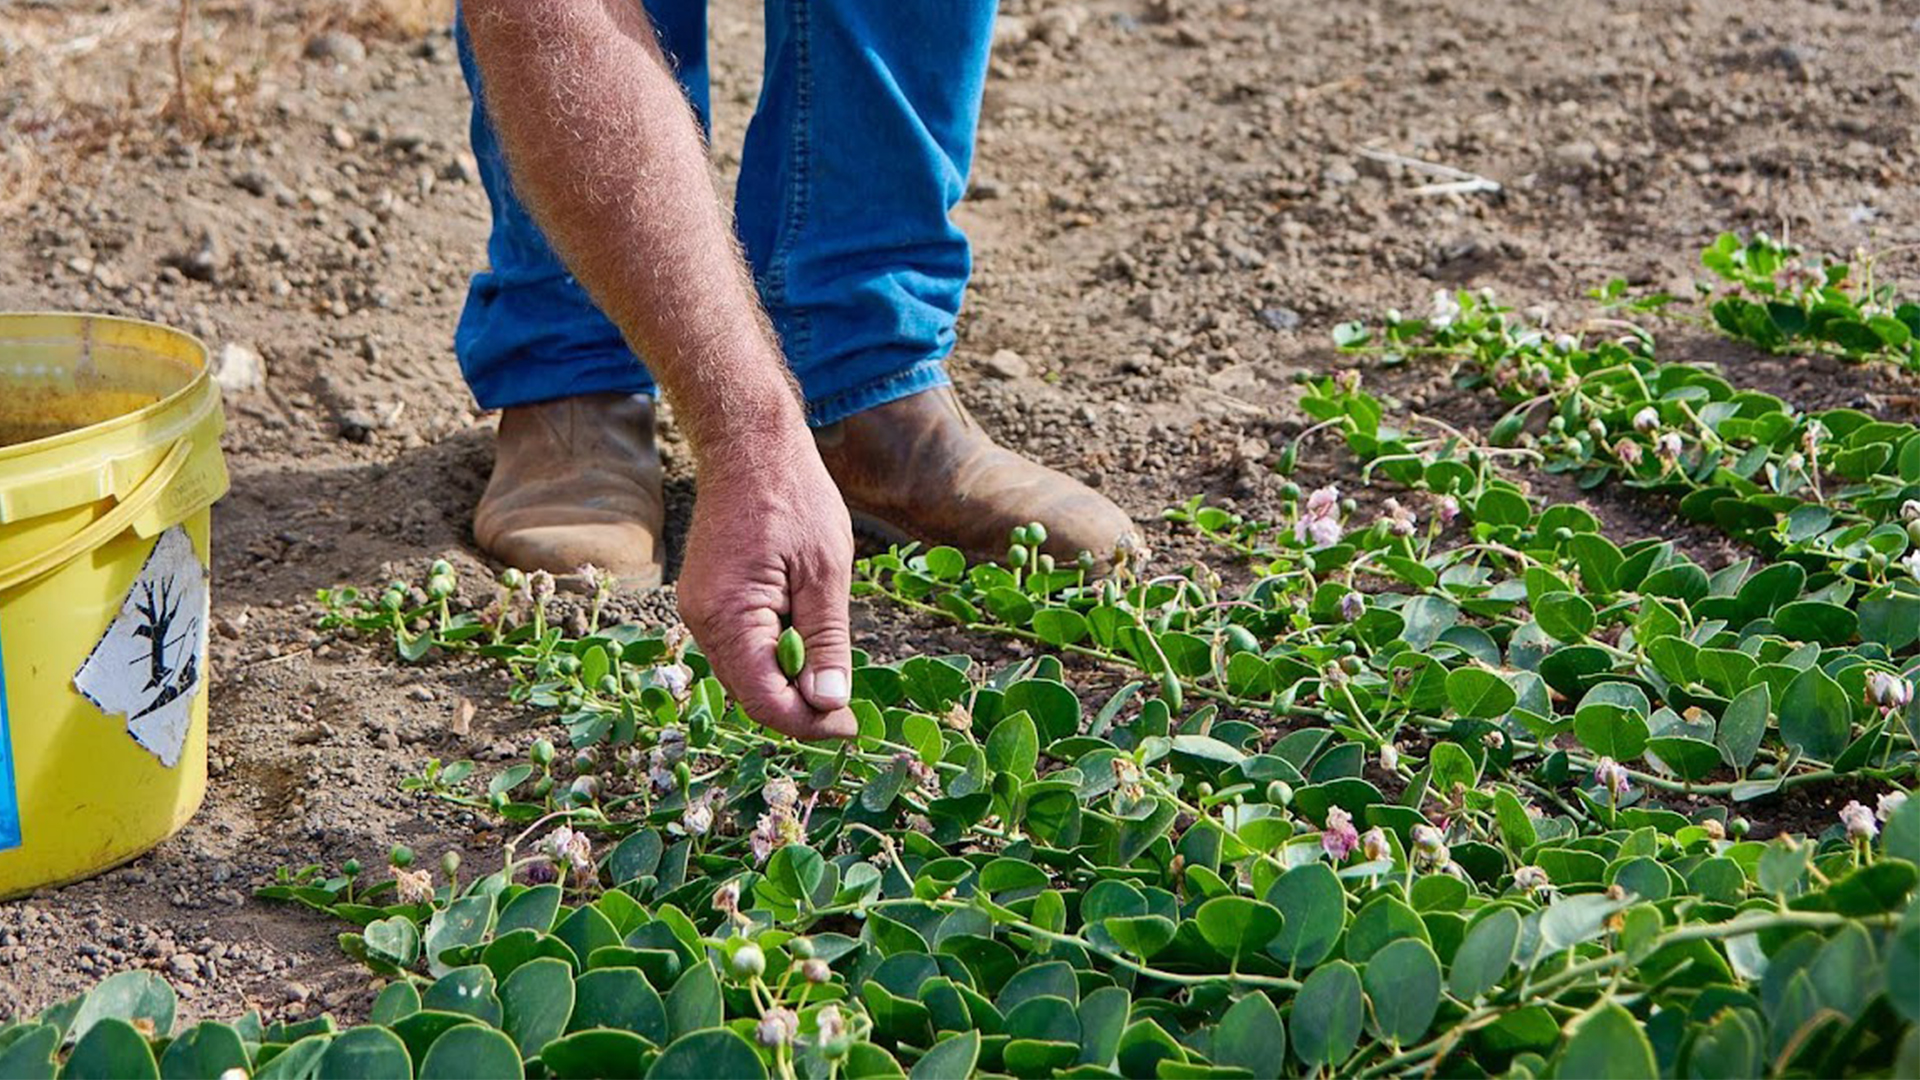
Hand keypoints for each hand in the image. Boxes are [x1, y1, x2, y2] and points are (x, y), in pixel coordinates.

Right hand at [677, 428, 857, 739]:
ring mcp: (700, 611)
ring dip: (789, 683)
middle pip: (751, 694)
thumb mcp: (826, 574)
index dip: (809, 724)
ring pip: (747, 674)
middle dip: (800, 709)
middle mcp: (703, 621)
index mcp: (729, 616)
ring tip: (833, 676)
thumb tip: (829, 703)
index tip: (851, 727)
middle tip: (850, 710)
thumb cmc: (794, 498)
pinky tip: (807, 644)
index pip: (764, 700)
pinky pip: (743, 648)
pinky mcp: (709, 601)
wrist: (750, 447)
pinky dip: (776, 656)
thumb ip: (826, 643)